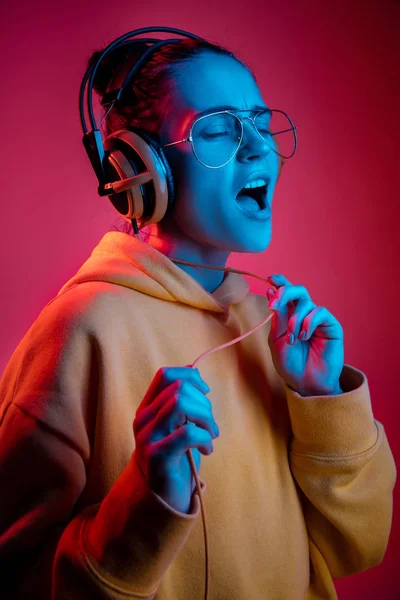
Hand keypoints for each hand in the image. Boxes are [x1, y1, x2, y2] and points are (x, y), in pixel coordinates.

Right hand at [133, 366, 218, 513]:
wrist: (161, 499)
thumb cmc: (176, 459)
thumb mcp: (178, 424)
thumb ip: (182, 400)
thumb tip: (191, 370)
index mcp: (148, 408)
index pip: (165, 375)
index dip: (190, 377)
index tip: (205, 393)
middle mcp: (143, 419)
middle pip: (178, 388)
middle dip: (204, 403)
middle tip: (211, 425)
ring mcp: (147, 436)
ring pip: (180, 403)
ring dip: (205, 418)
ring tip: (211, 435)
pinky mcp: (156, 456)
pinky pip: (187, 433)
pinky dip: (205, 438)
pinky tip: (207, 450)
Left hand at [266, 274, 343, 395]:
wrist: (305, 383)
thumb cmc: (290, 364)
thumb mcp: (277, 340)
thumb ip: (277, 317)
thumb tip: (270, 291)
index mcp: (288, 315)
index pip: (285, 293)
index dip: (279, 282)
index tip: (269, 278)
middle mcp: (304, 314)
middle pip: (297, 291)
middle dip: (284, 292)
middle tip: (274, 304)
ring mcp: (318, 319)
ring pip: (307, 302)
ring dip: (295, 319)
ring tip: (292, 338)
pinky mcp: (331, 326)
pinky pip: (320, 312)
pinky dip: (309, 321)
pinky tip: (304, 335)